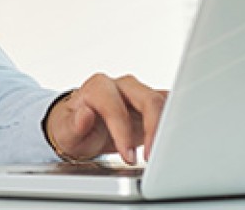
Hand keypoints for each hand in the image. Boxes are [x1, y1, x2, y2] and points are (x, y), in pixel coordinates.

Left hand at [44, 74, 168, 164]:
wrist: (81, 127)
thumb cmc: (73, 127)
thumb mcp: (65, 131)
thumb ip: (74, 124)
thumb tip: (84, 114)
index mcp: (98, 88)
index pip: (115, 106)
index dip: (123, 132)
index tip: (127, 156)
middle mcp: (122, 86)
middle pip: (148, 100)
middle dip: (153, 130)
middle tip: (152, 158)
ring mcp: (141, 94)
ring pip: (164, 103)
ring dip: (169, 127)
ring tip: (168, 152)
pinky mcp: (154, 106)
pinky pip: (172, 108)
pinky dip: (177, 123)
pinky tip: (179, 141)